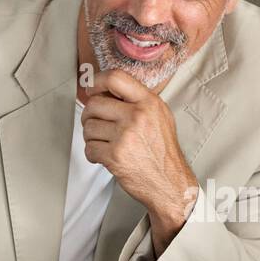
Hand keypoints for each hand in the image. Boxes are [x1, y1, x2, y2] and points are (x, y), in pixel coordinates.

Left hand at [80, 68, 197, 254]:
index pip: (115, 78)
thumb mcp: (160, 116)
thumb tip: (106, 90)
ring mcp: (125, 136)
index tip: (92, 89)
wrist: (170, 182)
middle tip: (95, 122)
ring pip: (89, 127)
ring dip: (91, 136)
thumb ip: (137, 100)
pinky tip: (104, 155)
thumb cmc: (163, 152)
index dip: (96, 81)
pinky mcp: (115, 156)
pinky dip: (93, 153)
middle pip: (95, 103)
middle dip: (89, 114)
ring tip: (104, 142)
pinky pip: (89, 147)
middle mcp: (137, 117)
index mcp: (148, 103)